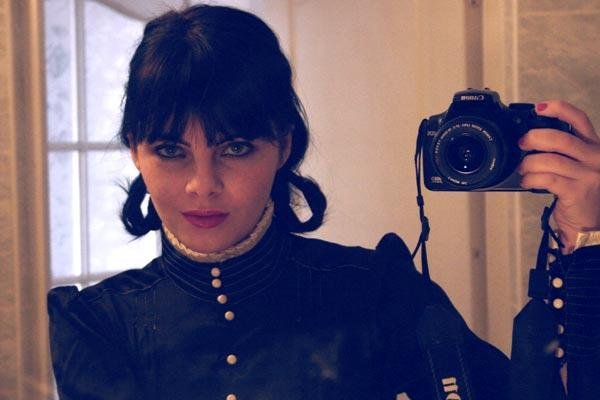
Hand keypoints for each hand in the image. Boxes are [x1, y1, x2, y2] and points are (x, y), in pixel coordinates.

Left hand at [518, 100, 599, 252]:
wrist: (589, 224)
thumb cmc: (578, 193)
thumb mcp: (575, 166)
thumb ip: (561, 152)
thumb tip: (530, 139)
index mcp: (593, 146)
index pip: (579, 119)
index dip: (559, 109)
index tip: (539, 107)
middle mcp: (595, 157)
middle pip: (560, 138)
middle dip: (534, 138)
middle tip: (522, 143)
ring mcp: (588, 174)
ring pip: (550, 159)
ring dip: (528, 163)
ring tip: (523, 169)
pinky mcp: (577, 191)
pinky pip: (547, 178)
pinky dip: (530, 178)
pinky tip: (526, 181)